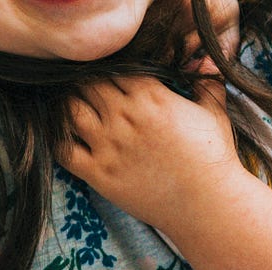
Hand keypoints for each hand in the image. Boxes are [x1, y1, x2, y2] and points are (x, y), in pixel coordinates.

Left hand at [61, 75, 254, 231]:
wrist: (208, 204)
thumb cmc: (214, 157)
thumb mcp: (214, 112)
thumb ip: (206, 83)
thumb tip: (205, 63)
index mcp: (151, 96)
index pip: (114, 67)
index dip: (107, 67)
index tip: (107, 74)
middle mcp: (125, 117)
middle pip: (87, 84)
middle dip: (83, 83)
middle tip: (82, 90)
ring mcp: (109, 145)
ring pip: (69, 111)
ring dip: (67, 107)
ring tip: (72, 109)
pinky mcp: (98, 172)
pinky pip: (62, 150)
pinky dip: (58, 139)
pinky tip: (64, 138)